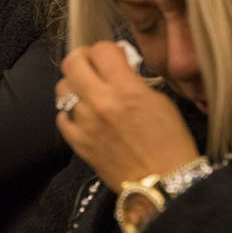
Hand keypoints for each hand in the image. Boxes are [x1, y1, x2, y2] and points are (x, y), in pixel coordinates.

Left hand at [56, 41, 200, 190]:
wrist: (162, 183)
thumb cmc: (170, 143)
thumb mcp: (160, 101)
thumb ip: (134, 80)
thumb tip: (119, 66)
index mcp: (126, 90)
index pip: (101, 49)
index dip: (108, 49)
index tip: (114, 56)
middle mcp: (101, 103)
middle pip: (72, 62)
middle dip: (83, 58)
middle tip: (93, 64)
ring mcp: (86, 124)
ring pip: (62, 88)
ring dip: (75, 84)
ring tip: (88, 90)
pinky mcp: (78, 143)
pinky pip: (61, 117)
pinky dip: (71, 112)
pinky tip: (85, 114)